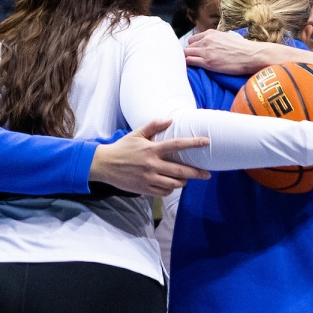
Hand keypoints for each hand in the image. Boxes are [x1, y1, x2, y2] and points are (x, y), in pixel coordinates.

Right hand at [89, 119, 211, 194]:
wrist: (105, 165)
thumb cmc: (122, 148)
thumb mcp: (136, 133)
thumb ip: (154, 126)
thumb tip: (170, 120)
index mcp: (152, 149)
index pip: (177, 145)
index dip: (193, 143)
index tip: (206, 142)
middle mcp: (152, 165)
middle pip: (180, 171)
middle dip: (196, 173)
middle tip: (207, 174)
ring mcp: (148, 179)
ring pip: (174, 184)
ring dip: (183, 182)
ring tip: (185, 178)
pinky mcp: (144, 189)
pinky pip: (164, 191)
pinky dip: (170, 188)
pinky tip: (170, 184)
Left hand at [184, 29, 305, 74]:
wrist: (251, 56)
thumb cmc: (245, 48)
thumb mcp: (232, 36)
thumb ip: (224, 36)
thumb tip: (226, 36)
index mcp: (212, 34)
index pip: (193, 40)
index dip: (193, 48)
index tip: (194, 54)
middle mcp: (207, 40)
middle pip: (188, 47)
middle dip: (188, 55)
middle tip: (192, 63)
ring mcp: (206, 51)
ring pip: (186, 54)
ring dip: (187, 60)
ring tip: (190, 68)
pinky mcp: (207, 62)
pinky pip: (190, 62)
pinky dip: (188, 65)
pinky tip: (191, 70)